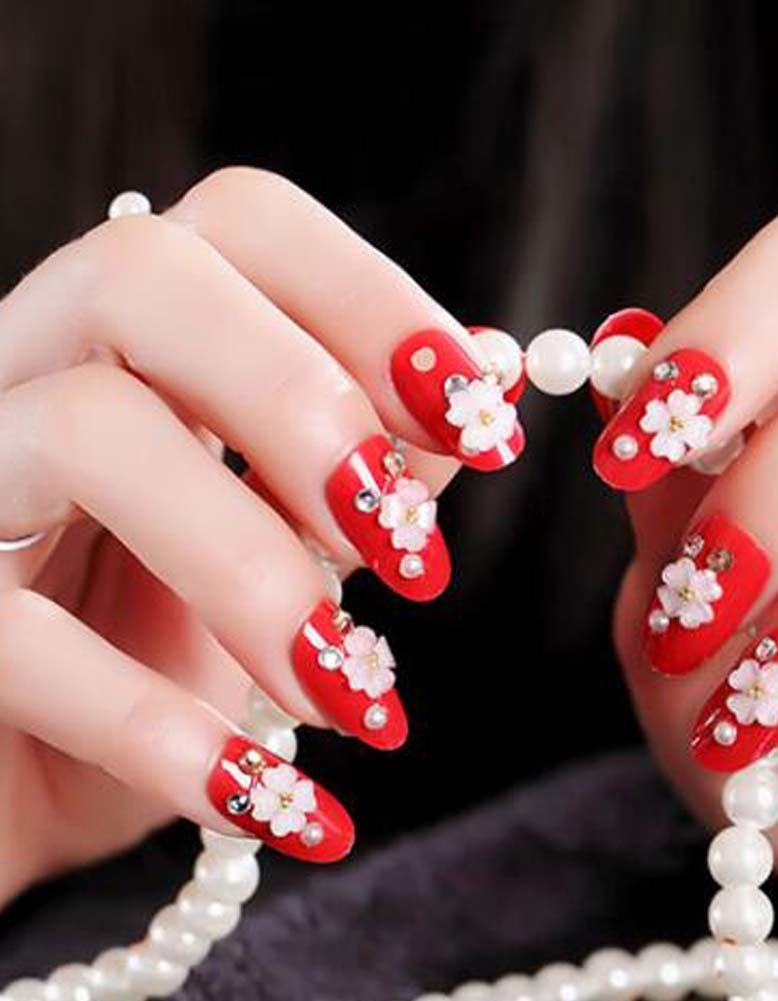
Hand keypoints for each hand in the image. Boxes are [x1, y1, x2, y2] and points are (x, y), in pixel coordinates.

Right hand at [0, 168, 524, 906]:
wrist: (15, 787)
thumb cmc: (151, 652)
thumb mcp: (280, 554)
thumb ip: (367, 461)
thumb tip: (481, 387)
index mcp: (132, 342)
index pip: (243, 224)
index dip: (374, 301)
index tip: (481, 421)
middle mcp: (24, 370)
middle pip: (146, 273)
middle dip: (308, 403)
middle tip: (415, 553)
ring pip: (85, 431)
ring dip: (257, 573)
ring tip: (354, 698)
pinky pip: (15, 636)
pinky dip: (165, 729)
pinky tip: (272, 802)